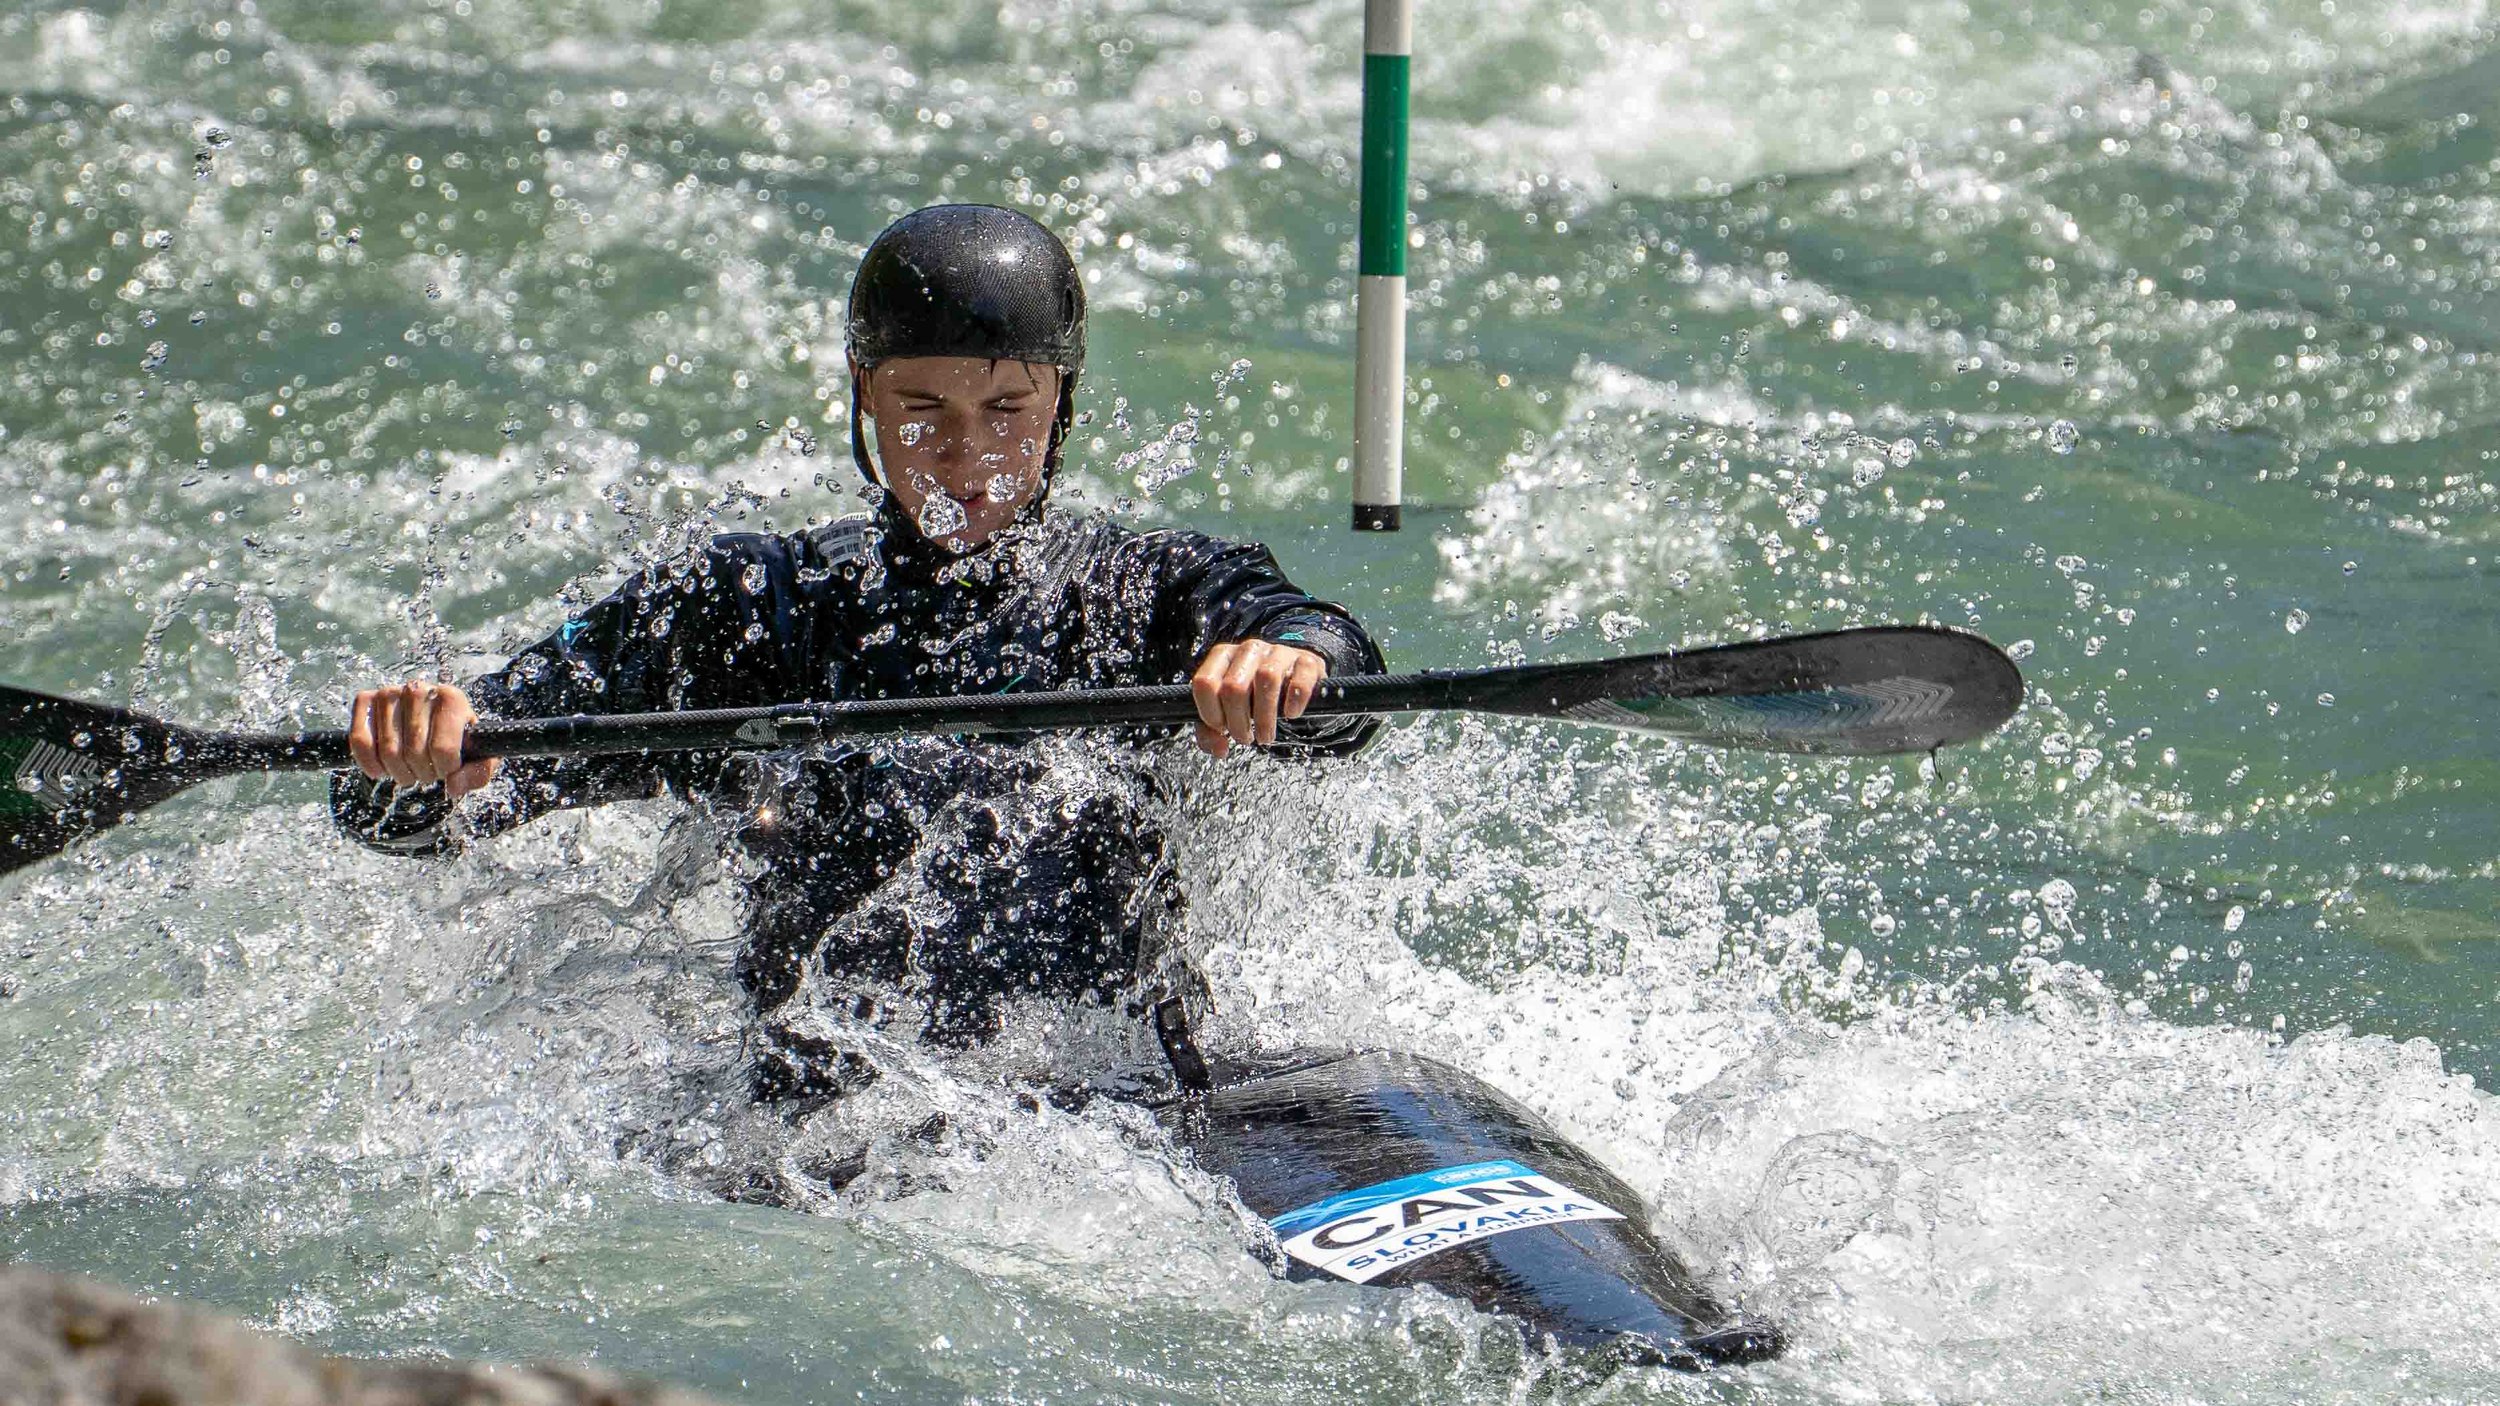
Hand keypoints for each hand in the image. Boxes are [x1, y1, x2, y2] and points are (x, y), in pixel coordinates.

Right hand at [347, 681, 500, 799]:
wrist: (431, 717)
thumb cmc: (456, 738)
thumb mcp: (477, 755)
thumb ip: (477, 773)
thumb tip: (453, 787)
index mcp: (451, 698)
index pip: (442, 748)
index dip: (445, 770)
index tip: (447, 770)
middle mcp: (418, 689)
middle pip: (414, 752)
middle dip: (423, 774)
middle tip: (427, 772)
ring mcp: (389, 692)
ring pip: (388, 751)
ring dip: (399, 773)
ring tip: (409, 770)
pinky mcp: (365, 699)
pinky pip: (360, 741)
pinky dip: (369, 763)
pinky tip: (382, 770)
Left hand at [1190, 639, 1326, 757]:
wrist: (1294, 676)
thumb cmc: (1255, 696)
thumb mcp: (1229, 709)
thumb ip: (1211, 732)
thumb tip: (1220, 749)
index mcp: (1223, 657)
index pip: (1205, 683)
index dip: (1210, 713)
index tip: (1222, 729)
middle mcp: (1249, 650)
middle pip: (1234, 686)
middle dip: (1238, 723)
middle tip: (1246, 738)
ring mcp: (1279, 653)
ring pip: (1266, 679)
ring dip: (1264, 718)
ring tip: (1265, 736)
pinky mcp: (1306, 661)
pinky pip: (1299, 679)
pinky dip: (1294, 702)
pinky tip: (1291, 714)